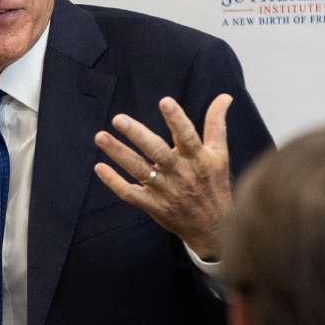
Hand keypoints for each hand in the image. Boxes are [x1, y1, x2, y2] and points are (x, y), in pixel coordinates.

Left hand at [93, 94, 232, 259]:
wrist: (213, 229)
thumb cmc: (214, 185)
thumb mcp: (219, 154)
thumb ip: (216, 124)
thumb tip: (225, 96)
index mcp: (198, 159)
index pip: (187, 136)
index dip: (177, 119)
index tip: (165, 101)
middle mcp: (181, 174)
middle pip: (157, 152)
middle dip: (138, 135)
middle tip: (118, 118)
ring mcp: (165, 191)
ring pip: (138, 170)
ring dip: (118, 153)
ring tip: (100, 136)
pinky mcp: (153, 206)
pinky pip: (129, 193)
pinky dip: (113, 181)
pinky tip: (100, 166)